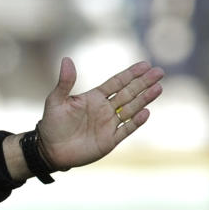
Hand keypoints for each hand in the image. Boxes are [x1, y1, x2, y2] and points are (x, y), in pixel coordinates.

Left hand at [38, 57, 163, 170]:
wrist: (50, 150)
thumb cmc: (52, 124)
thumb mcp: (56, 101)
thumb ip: (65, 82)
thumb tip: (66, 59)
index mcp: (94, 98)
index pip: (116, 83)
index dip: (130, 74)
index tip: (145, 65)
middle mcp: (105, 109)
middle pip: (128, 93)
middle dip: (143, 83)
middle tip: (159, 72)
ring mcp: (108, 125)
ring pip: (131, 109)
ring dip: (144, 99)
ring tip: (158, 88)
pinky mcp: (109, 140)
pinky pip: (126, 129)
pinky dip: (135, 122)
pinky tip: (145, 112)